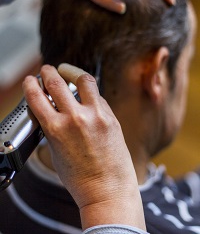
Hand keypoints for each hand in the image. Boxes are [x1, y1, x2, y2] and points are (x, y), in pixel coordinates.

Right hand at [22, 64, 145, 230]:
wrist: (107, 189)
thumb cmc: (80, 177)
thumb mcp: (55, 151)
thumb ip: (52, 127)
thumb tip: (50, 109)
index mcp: (55, 129)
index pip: (37, 97)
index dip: (31, 85)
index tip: (30, 80)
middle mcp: (75, 118)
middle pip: (56, 82)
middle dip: (48, 72)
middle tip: (47, 69)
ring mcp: (95, 115)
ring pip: (83, 79)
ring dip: (71, 71)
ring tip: (67, 71)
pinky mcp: (110, 116)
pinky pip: (98, 96)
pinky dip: (89, 92)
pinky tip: (85, 95)